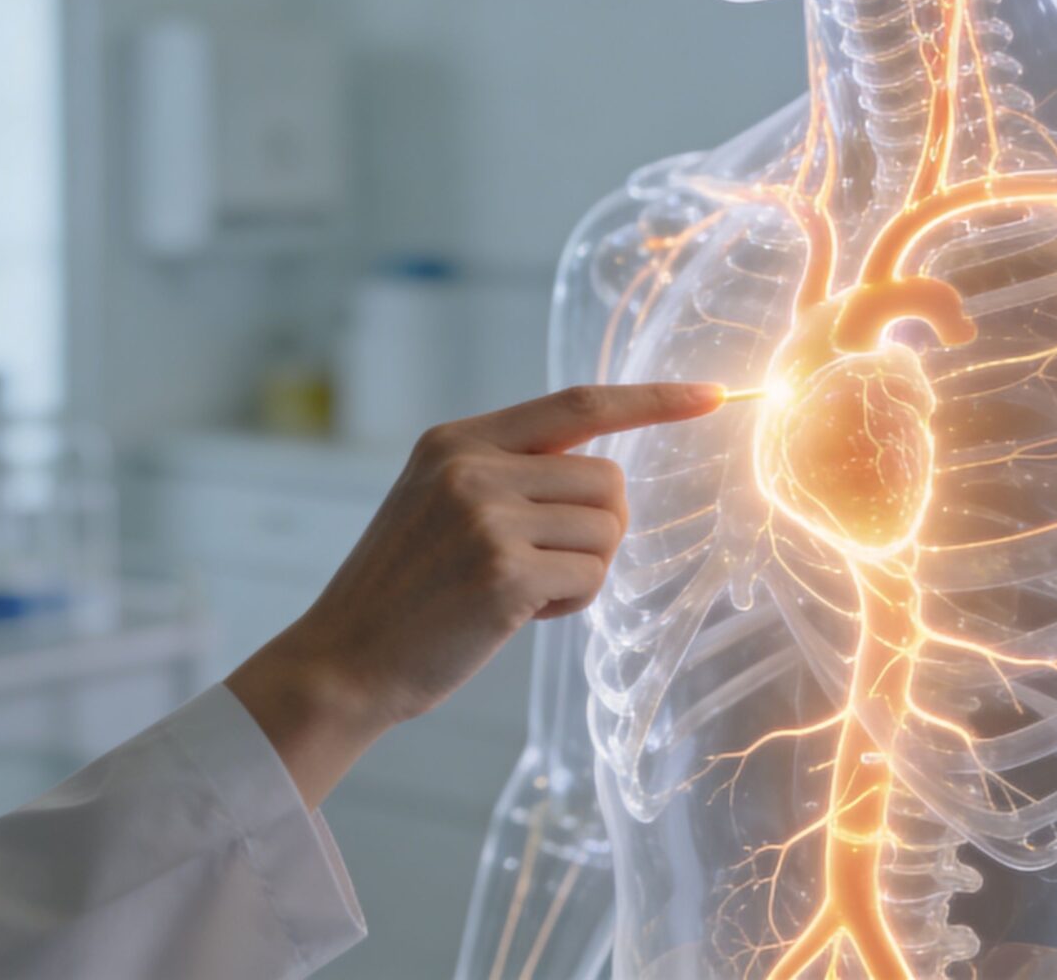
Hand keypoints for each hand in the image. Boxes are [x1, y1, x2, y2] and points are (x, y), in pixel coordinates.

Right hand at [225, 382, 724, 806]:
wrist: (342, 660)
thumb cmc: (403, 592)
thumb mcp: (436, 502)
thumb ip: (505, 472)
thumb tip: (599, 471)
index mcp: (456, 440)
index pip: (578, 402)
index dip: (652, 400)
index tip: (714, 396)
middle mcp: (471, 466)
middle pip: (607, 479)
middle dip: (597, 530)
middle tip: (540, 567)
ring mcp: (486, 517)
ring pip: (606, 531)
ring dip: (581, 571)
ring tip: (516, 593)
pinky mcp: (504, 573)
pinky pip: (590, 578)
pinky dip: (569, 604)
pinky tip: (516, 616)